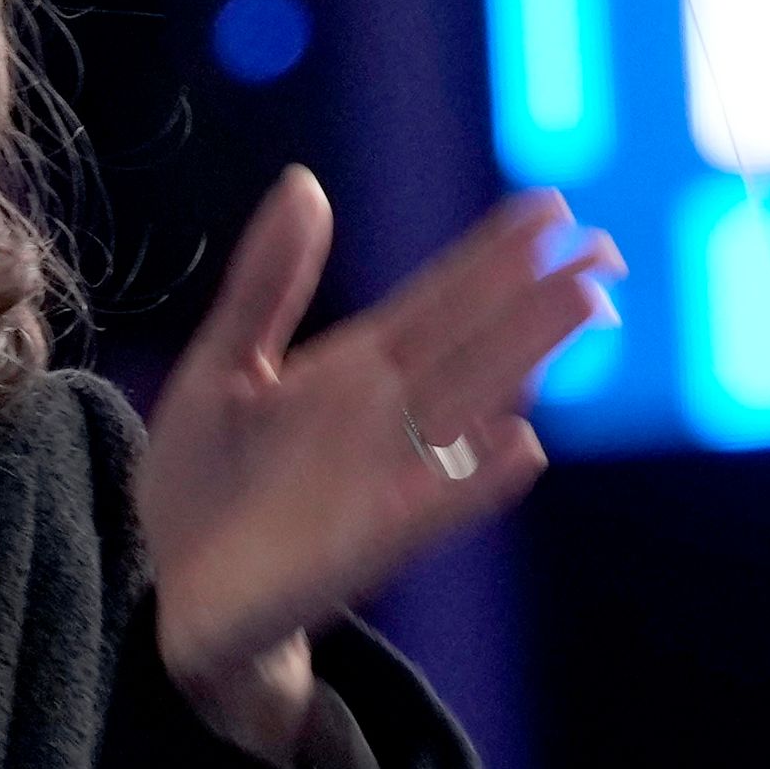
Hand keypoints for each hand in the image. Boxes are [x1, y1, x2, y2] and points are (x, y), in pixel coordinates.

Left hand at [140, 167, 621, 761]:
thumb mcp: (221, 366)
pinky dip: (474, 478)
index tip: (548, 206)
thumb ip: (267, 282)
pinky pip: (434, 505)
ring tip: (581, 305)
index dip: (489, 255)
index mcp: (350, 370)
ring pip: (470, 407)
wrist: (166, 585)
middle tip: (603, 247)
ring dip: (524, 360)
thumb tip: (306, 182)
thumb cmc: (198, 480)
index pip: (437, 302)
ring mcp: (384, 478)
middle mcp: (383, 418)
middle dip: (534, 298)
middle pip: (474, 346)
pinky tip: (522, 442)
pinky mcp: (366, 543)